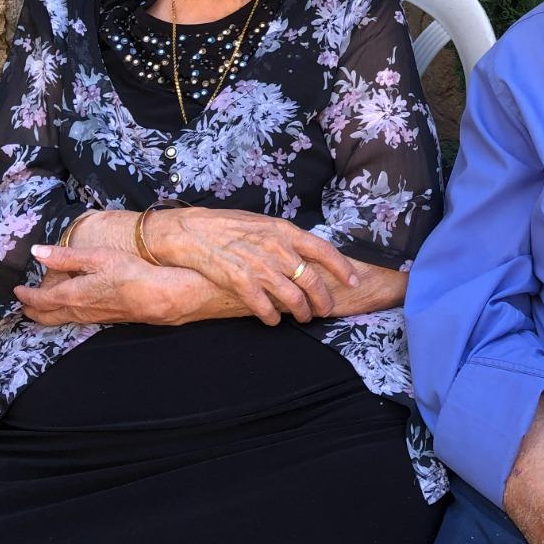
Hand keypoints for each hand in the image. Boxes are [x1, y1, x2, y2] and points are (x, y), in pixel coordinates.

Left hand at [15, 245, 235, 325]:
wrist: (156, 296)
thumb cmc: (127, 273)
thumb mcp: (95, 257)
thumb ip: (64, 256)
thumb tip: (37, 251)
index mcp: (71, 295)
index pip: (40, 299)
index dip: (26, 295)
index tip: (16, 291)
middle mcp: (77, 310)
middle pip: (46, 317)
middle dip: (32, 311)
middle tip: (23, 305)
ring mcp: (91, 317)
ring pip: (61, 320)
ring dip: (47, 315)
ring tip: (41, 308)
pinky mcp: (104, 319)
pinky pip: (75, 319)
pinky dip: (63, 315)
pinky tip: (70, 308)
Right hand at [145, 207, 359, 325]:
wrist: (191, 231)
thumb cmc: (226, 225)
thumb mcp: (261, 223)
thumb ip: (282, 238)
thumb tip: (302, 250)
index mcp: (283, 231)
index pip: (323, 250)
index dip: (341, 268)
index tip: (352, 281)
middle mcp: (276, 248)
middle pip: (311, 279)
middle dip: (322, 299)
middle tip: (325, 310)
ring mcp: (259, 266)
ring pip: (292, 297)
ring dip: (301, 311)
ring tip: (303, 317)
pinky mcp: (240, 282)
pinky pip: (264, 308)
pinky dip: (271, 317)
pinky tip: (272, 320)